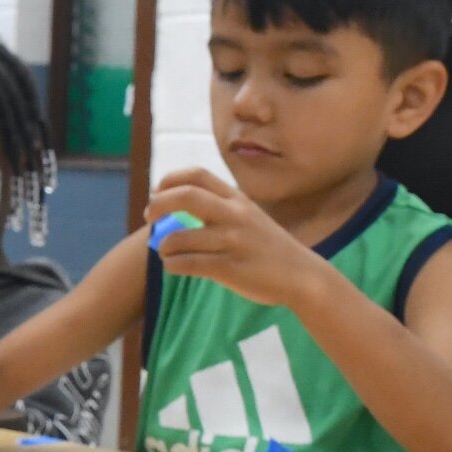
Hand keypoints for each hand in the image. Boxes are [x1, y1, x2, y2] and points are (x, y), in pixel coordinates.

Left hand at [148, 169, 327, 308]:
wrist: (302, 275)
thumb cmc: (266, 247)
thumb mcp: (248, 217)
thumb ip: (218, 210)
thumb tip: (171, 210)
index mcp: (238, 199)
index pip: (198, 175)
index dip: (170, 180)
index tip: (157, 192)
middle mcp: (235, 215)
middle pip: (186, 197)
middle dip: (158, 205)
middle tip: (149, 217)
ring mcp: (233, 241)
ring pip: (179, 237)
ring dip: (163, 245)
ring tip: (165, 251)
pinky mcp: (230, 268)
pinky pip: (186, 264)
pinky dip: (172, 265)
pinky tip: (174, 266)